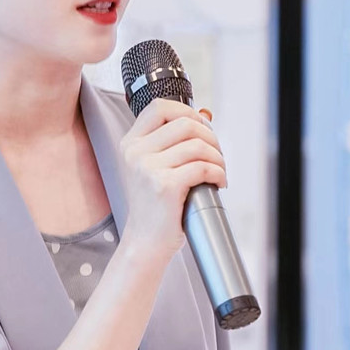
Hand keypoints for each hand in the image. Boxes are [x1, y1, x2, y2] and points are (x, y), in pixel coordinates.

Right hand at [119, 99, 226, 262]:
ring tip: (218, 172)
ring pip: (197, 146)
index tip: (201, 128)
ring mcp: (148, 169)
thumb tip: (205, 114)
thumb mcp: (154, 167)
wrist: (145, 242)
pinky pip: (202, 167)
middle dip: (211, 137)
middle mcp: (135, 153)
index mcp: (131, 144)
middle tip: (216, 155)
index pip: (160, 107)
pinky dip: (218, 173)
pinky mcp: (164, 186)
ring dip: (218, 158)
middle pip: (185, 124)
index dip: (187, 112)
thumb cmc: (155, 206)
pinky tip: (218, 183)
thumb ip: (173, 141)